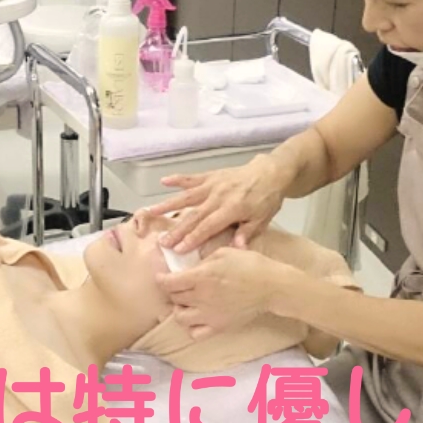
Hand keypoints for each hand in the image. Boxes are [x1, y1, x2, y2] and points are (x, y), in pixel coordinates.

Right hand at [148, 155, 288, 253]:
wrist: (270, 173)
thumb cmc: (266, 199)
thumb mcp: (262, 219)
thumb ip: (247, 233)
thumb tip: (236, 249)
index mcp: (232, 209)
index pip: (208, 226)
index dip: (192, 238)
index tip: (178, 249)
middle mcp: (218, 196)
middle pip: (194, 215)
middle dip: (177, 230)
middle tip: (162, 242)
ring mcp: (213, 185)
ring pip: (187, 197)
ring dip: (169, 205)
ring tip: (152, 212)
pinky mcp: (211, 176)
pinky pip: (192, 178)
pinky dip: (178, 179)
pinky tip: (163, 181)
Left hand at [155, 247, 287, 339]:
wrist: (272, 286)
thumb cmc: (250, 265)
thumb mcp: (223, 252)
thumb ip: (203, 259)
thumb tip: (189, 264)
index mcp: (201, 277)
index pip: (168, 283)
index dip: (161, 279)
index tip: (162, 276)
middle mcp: (201, 298)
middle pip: (173, 298)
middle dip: (172, 291)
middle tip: (177, 285)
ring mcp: (209, 315)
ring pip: (180, 318)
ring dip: (179, 309)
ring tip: (186, 302)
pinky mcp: (219, 327)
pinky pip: (195, 334)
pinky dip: (192, 327)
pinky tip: (197, 317)